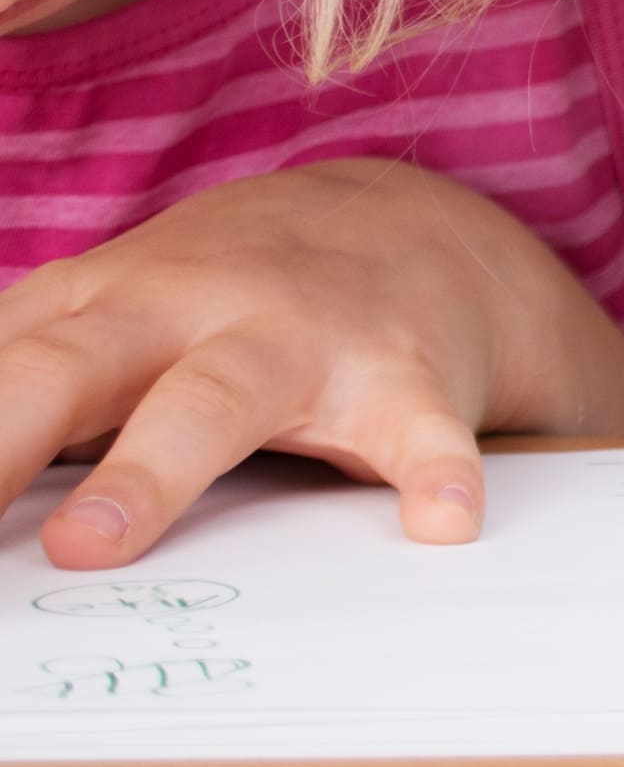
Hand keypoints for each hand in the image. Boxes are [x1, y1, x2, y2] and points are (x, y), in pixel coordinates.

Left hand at [0, 151, 623, 561]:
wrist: (415, 225)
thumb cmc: (216, 300)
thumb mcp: (96, 317)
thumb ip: (9, 378)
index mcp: (94, 307)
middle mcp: (185, 312)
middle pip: (72, 366)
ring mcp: (295, 338)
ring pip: (216, 397)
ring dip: (149, 468)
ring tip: (90, 542)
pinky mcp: (403, 374)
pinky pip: (417, 429)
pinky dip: (432, 473)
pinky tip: (437, 524)